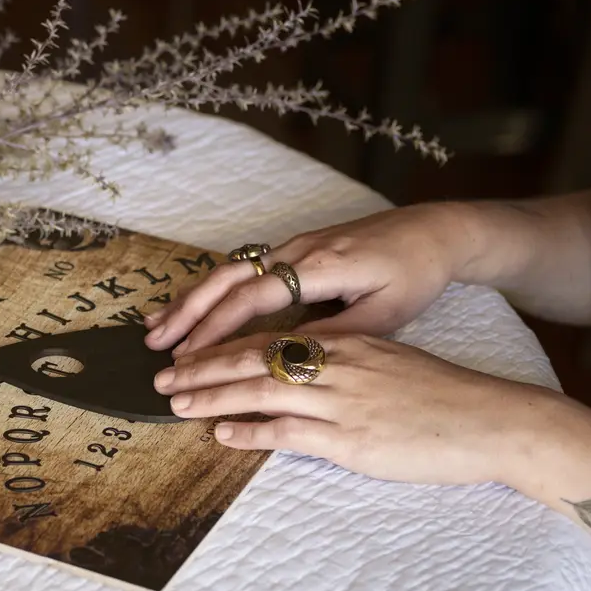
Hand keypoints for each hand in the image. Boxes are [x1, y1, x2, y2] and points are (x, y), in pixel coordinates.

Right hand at [143, 204, 468, 356]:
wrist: (434, 230)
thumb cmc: (414, 274)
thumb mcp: (386, 314)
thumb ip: (336, 335)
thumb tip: (289, 360)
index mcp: (319, 266)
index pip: (254, 298)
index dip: (217, 328)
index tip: (189, 356)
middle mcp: (296, 251)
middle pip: (228, 279)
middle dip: (188, 312)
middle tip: (156, 344)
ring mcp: (291, 246)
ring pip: (228, 271)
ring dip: (191, 300)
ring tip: (156, 328)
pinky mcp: (292, 249)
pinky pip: (241, 269)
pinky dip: (210, 290)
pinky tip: (191, 306)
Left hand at [154, 332, 537, 486]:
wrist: (492, 422)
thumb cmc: (441, 395)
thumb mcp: (386, 362)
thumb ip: (341, 362)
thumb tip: (296, 370)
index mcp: (345, 341)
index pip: (269, 338)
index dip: (222, 346)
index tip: (188, 353)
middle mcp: (338, 363)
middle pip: (252, 359)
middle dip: (202, 368)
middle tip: (163, 377)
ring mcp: (342, 401)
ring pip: (260, 392)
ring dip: (212, 397)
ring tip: (177, 403)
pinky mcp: (350, 440)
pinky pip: (287, 432)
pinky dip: (249, 432)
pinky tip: (221, 435)